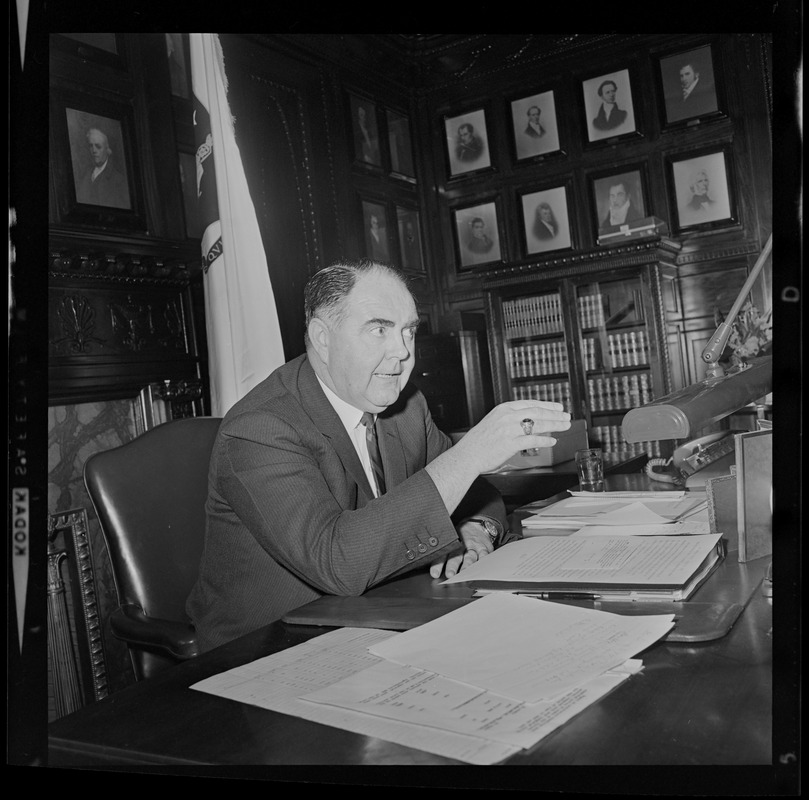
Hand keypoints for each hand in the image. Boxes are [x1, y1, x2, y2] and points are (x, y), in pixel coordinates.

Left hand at [429, 519, 493, 579]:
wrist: (477, 526)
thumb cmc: (460, 537)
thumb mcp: (450, 540)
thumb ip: (442, 552)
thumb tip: (426, 563)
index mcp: (451, 544)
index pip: (442, 554)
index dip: (438, 564)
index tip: (434, 574)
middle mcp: (461, 546)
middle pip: (456, 556)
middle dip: (452, 566)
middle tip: (449, 574)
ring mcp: (473, 547)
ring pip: (470, 556)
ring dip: (467, 565)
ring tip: (464, 574)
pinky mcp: (484, 548)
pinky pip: (484, 554)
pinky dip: (483, 560)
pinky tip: (480, 566)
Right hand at [453, 400, 570, 474]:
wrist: (467, 454)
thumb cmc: (479, 441)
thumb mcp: (493, 421)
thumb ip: (510, 418)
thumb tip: (528, 420)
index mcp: (504, 409)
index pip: (531, 404)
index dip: (547, 405)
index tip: (558, 407)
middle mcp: (507, 417)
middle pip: (537, 412)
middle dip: (555, 415)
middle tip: (566, 417)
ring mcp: (509, 430)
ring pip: (538, 425)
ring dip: (554, 425)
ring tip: (564, 426)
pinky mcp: (510, 444)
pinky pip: (532, 440)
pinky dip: (544, 440)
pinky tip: (552, 441)